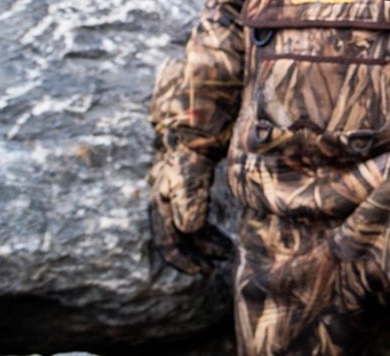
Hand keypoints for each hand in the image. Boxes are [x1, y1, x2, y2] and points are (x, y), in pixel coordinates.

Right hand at [147, 151, 231, 274]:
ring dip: (204, 244)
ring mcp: (174, 194)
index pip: (168, 239)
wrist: (193, 118)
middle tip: (215, 269)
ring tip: (226, 253)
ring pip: (185, 229)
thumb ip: (190, 196)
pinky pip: (193, 217)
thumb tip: (187, 230)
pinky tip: (222, 237)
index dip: (185, 259)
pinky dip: (206, 230)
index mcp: (163, 199)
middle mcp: (164, 199)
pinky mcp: (187, 189)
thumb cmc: (194, 143)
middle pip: (174, 238)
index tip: (204, 270)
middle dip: (194, 256)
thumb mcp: (192, 168)